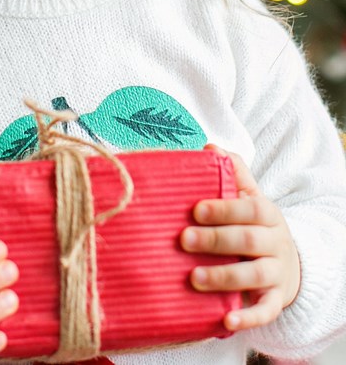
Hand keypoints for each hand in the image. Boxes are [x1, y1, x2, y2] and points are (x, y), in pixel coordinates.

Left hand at [180, 145, 300, 331]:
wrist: (286, 261)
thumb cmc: (254, 223)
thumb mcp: (248, 195)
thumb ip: (232, 171)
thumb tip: (210, 147)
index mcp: (266, 213)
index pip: (248, 208)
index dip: (223, 208)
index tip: (195, 210)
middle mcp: (274, 242)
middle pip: (247, 241)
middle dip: (215, 240)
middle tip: (183, 240)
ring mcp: (276, 273)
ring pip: (254, 275)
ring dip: (224, 277)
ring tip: (194, 278)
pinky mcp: (274, 300)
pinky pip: (265, 311)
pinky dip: (248, 318)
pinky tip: (227, 322)